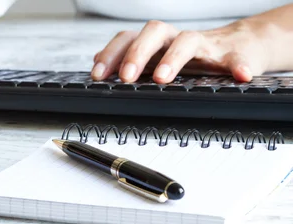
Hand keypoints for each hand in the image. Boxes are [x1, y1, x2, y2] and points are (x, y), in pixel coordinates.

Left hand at [91, 19, 272, 83]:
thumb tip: (96, 60)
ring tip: (163, 77)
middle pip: (154, 32)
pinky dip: (240, 65)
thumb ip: (129, 59)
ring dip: (173, 58)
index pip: (128, 39)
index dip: (111, 54)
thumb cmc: (193, 56)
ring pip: (188, 41)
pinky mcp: (234, 55)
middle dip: (137, 53)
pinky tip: (242, 75)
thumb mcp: (157, 58)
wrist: (241, 46)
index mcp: (157, 41)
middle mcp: (177, 38)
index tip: (98, 75)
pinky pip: (238, 58)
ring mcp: (206, 45)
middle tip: (126, 77)